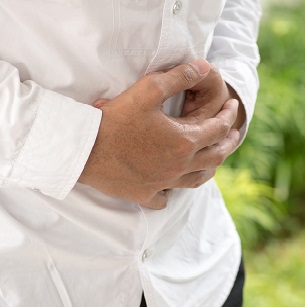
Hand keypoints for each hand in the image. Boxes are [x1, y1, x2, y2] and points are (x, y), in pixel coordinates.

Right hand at [79, 60, 239, 208]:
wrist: (85, 150)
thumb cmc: (115, 120)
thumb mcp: (148, 90)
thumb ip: (178, 77)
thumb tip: (204, 67)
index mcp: (184, 142)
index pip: (218, 128)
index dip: (229, 116)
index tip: (233, 108)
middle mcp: (179, 166)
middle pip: (216, 157)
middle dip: (228, 143)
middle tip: (233, 134)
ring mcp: (162, 184)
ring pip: (197, 180)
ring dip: (210, 168)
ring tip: (213, 161)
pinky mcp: (144, 194)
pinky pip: (164, 198)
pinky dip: (170, 192)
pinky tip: (169, 188)